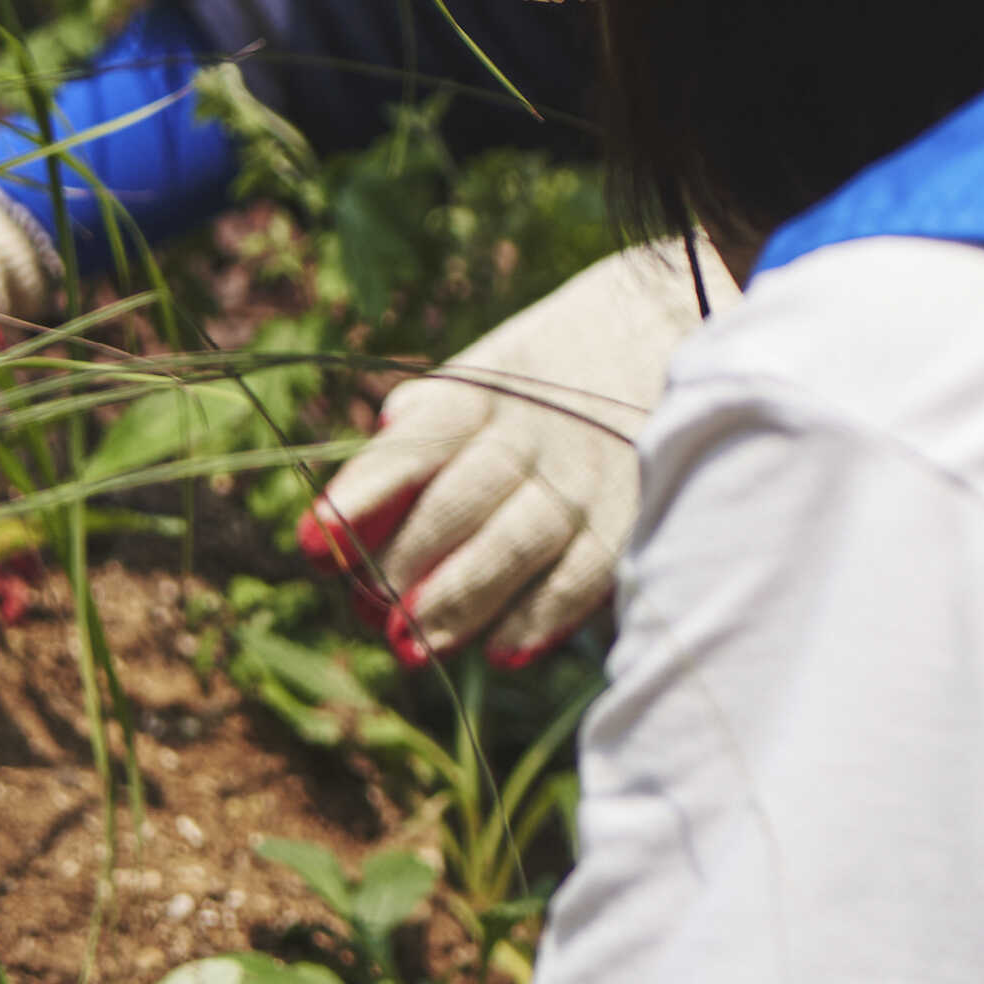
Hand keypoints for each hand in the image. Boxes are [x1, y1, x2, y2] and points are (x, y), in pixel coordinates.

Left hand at [306, 239, 732, 664]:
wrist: (669, 332)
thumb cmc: (547, 378)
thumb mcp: (482, 380)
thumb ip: (421, 438)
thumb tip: (350, 511)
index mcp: (483, 393)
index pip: (418, 443)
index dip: (366, 493)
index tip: (314, 546)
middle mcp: (536, 429)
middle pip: (463, 500)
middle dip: (410, 563)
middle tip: (375, 615)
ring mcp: (591, 470)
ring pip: (520, 540)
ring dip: (465, 598)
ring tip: (415, 646)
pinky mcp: (637, 507)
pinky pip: (590, 567)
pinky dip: (547, 611)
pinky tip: (504, 651)